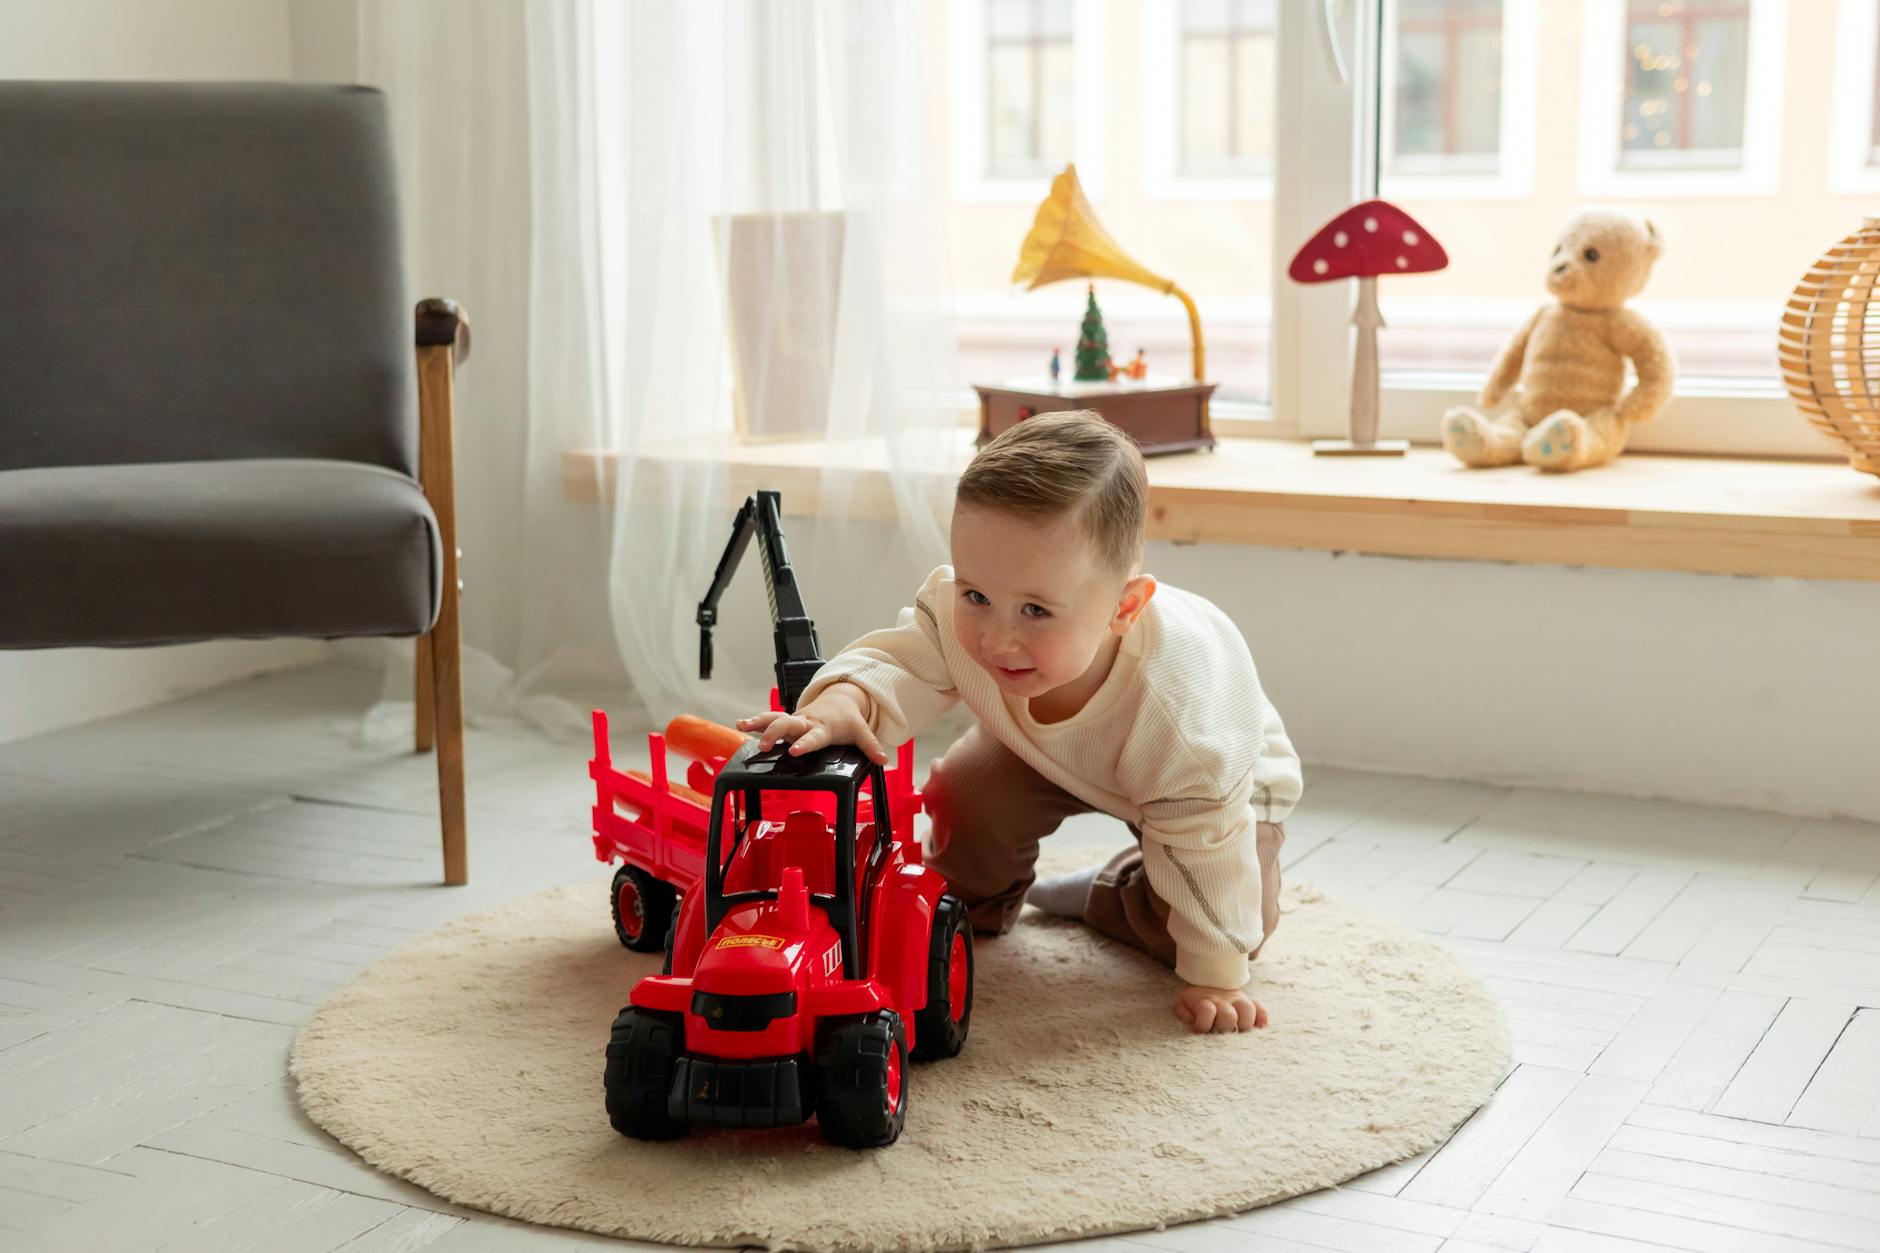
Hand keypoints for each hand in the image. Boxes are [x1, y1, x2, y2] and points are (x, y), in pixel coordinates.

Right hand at [735, 682, 888, 764]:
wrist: (839, 700)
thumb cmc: (847, 720)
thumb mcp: (861, 732)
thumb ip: (871, 747)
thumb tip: (884, 760)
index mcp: (823, 728)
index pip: (813, 737)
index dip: (804, 743)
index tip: (794, 750)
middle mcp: (805, 723)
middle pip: (787, 724)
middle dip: (774, 733)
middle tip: (764, 745)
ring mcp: (795, 721)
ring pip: (774, 718)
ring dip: (759, 722)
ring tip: (742, 725)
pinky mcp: (788, 721)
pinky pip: (769, 719)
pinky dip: (755, 722)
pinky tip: (740, 725)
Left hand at [1173, 984, 1266, 1033]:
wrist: (1208, 980)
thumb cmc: (1194, 1001)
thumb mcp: (1182, 1003)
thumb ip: (1183, 1013)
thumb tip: (1193, 1026)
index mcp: (1205, 1002)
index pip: (1206, 1012)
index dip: (1203, 1024)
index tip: (1199, 1030)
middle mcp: (1223, 1002)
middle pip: (1228, 1016)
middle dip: (1224, 1027)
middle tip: (1221, 1032)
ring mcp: (1237, 1001)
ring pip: (1247, 1010)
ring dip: (1245, 1024)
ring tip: (1240, 1031)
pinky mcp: (1249, 1003)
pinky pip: (1260, 1007)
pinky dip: (1263, 1017)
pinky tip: (1261, 1027)